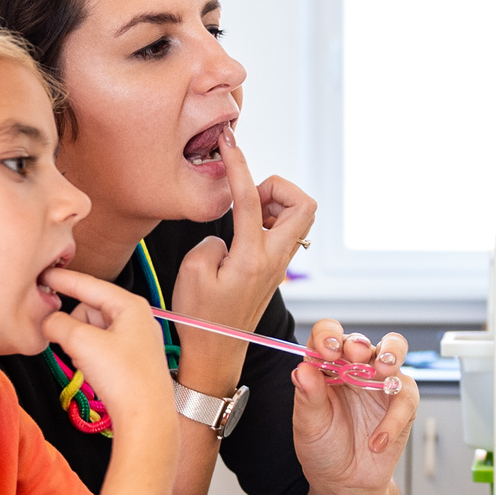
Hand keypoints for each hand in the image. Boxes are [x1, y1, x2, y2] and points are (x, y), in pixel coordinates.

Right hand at [41, 268, 172, 432]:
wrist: (145, 417)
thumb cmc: (124, 378)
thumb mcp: (82, 343)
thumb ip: (58, 324)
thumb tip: (48, 321)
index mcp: (130, 305)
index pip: (90, 284)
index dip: (63, 279)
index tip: (43, 273)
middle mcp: (137, 317)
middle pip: (89, 308)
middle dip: (73, 324)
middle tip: (70, 344)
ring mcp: (136, 338)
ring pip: (93, 328)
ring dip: (80, 341)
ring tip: (86, 361)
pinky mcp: (131, 358)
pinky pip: (100, 345)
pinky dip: (89, 353)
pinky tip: (93, 370)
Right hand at [172, 126, 317, 391]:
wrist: (214, 352)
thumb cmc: (200, 317)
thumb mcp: (192, 271)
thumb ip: (212, 239)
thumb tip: (229, 233)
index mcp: (252, 256)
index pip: (250, 198)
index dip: (239, 163)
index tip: (229, 142)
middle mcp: (274, 259)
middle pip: (304, 204)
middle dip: (278, 187)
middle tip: (249, 195)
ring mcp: (279, 265)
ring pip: (298, 216)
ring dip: (275, 203)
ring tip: (245, 214)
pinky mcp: (274, 269)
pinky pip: (284, 231)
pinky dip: (269, 219)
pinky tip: (244, 230)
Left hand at [292, 321, 418, 492]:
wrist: (345, 481)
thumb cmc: (323, 448)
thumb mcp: (309, 425)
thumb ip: (308, 396)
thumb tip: (303, 369)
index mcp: (327, 367)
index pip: (327, 335)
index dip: (328, 336)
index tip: (327, 350)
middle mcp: (354, 368)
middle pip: (361, 340)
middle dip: (359, 344)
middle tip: (355, 355)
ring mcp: (380, 382)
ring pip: (394, 350)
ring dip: (390, 354)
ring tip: (382, 369)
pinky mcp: (401, 402)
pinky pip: (404, 398)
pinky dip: (392, 421)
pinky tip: (377, 442)